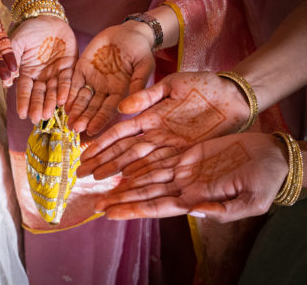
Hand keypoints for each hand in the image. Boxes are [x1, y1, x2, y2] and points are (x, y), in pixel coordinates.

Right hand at [10, 16, 76, 122]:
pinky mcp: (69, 67)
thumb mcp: (17, 41)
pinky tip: (63, 100)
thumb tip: (4, 80)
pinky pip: (68, 80)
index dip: (23, 102)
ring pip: (53, 91)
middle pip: (39, 94)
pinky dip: (65, 90)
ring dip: (51, 103)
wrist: (49, 18)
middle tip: (37, 118)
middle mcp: (41, 76)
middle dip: (37, 106)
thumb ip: (11, 58)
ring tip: (49, 114)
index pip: (24, 90)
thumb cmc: (30, 29)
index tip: (22, 114)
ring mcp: (55, 73)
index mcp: (26, 72)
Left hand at [65, 22, 154, 134]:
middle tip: (75, 128)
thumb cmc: (141, 49)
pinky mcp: (82, 69)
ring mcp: (93, 80)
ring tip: (67, 121)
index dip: (100, 120)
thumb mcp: (144, 65)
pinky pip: (73, 83)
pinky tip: (62, 102)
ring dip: (75, 110)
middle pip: (93, 108)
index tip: (92, 130)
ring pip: (81, 98)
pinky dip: (68, 92)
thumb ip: (138, 82)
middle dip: (84, 118)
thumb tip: (135, 100)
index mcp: (121, 92)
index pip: (109, 110)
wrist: (129, 32)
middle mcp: (105, 90)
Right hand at [78, 71, 249, 179]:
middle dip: (101, 162)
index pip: (119, 132)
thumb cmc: (203, 85)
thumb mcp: (171, 85)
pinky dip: (142, 173)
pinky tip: (125, 181)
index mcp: (150, 117)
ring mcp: (169, 145)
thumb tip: (121, 107)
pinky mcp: (186, 153)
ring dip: (116, 171)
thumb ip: (146, 96)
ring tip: (96, 181)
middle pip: (123, 151)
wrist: (233, 94)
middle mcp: (156, 135)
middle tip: (80, 173)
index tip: (82, 151)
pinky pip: (160, 165)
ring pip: (137, 161)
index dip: (100, 143)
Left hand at [94, 133, 287, 221]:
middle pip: (144, 192)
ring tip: (100, 181)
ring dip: (123, 178)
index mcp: (195, 199)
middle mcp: (183, 185)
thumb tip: (193, 207)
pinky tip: (123, 164)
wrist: (273, 158)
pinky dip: (140, 160)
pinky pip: (158, 156)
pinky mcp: (188, 153)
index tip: (109, 213)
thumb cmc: (265, 182)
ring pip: (146, 174)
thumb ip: (222, 208)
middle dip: (119, 198)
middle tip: (94, 202)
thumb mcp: (250, 200)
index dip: (132, 209)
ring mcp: (184, 169)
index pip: (156, 206)